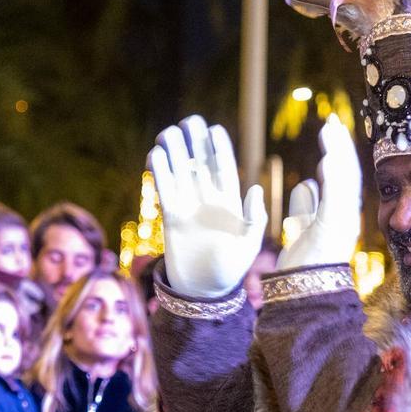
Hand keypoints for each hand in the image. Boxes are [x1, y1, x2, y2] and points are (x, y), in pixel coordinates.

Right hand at [148, 115, 266, 298]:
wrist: (205, 290)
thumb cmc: (232, 269)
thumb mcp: (250, 243)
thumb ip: (254, 217)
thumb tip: (255, 190)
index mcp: (230, 201)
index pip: (225, 168)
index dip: (220, 148)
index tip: (214, 129)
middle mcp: (208, 199)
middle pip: (200, 163)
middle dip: (196, 142)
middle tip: (190, 121)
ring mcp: (189, 206)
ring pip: (181, 172)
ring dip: (175, 152)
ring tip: (169, 132)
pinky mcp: (171, 216)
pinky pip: (165, 189)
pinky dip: (160, 173)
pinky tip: (156, 155)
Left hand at [276, 114, 361, 269]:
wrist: (305, 296)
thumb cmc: (303, 267)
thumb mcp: (301, 229)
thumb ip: (304, 208)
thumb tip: (305, 186)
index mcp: (335, 214)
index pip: (338, 177)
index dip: (335, 152)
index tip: (328, 132)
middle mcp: (343, 216)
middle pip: (345, 173)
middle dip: (339, 146)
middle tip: (331, 122)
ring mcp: (341, 222)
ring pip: (344, 181)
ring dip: (337, 153)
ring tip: (330, 130)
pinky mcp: (333, 229)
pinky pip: (336, 198)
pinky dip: (334, 177)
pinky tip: (328, 157)